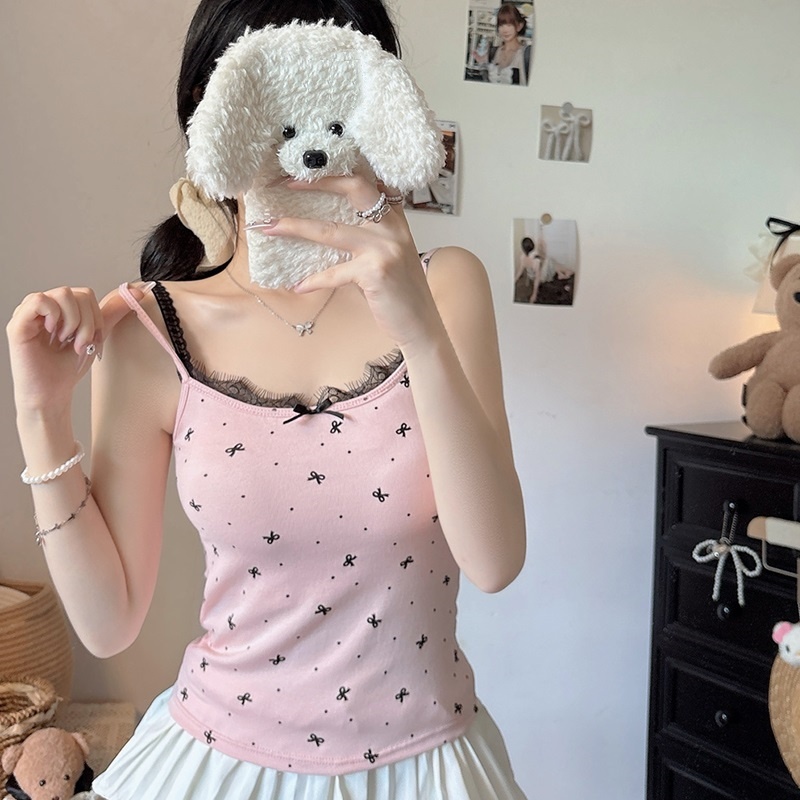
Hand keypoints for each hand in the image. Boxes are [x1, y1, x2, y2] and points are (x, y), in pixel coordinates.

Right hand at [7, 282, 150, 412]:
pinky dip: (54, 317)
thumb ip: (113, 312)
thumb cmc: (69, 365)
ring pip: (62, 294)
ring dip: (74, 322)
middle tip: (80, 344)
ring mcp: (29, 312)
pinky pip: (40, 300)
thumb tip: (138, 292)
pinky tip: (53, 333)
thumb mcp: (97, 334)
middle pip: (77, 293)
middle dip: (87, 322)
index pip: (86, 294)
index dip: (95, 317)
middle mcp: (44, 306)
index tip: (91, 339)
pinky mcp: (18, 322)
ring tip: (68, 341)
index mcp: (60, 307)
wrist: (53, 392)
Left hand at [257, 175, 444, 352]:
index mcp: (395, 219)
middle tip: (286, 182)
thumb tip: (322, 231)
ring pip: (330, 230)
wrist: (420, 324)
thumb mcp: (389, 256)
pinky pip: (334, 272)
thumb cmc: (399, 293)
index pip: (368, 182)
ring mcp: (385, 248)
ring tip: (269, 227)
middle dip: (317, 182)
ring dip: (295, 227)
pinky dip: (313, 281)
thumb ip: (366, 238)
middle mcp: (393, 227)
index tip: (308, 170)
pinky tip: (298, 286)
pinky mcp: (376, 272)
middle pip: (354, 188)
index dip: (337, 172)